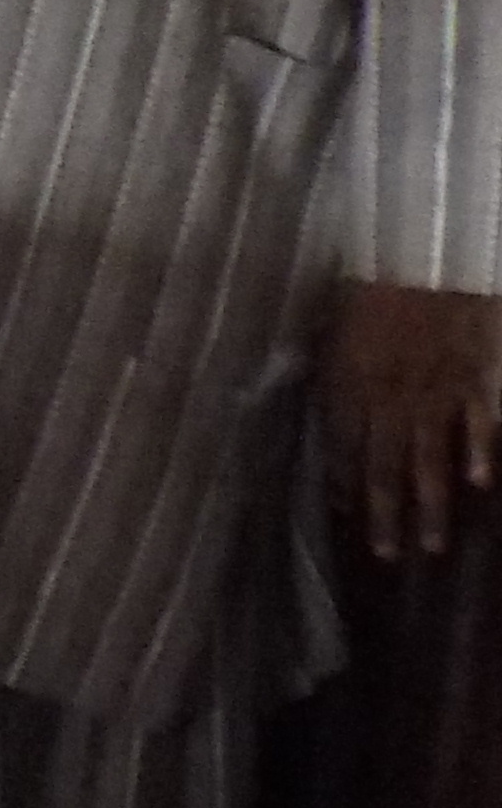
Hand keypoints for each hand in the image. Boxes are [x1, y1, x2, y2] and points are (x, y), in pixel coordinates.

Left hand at [324, 279, 501, 563]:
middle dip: (386, 513)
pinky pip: (479, 418)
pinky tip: (481, 484)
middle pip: (386, 464)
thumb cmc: (372, 285)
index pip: (344, 446)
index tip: (345, 521)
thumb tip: (326, 414)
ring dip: (431, 503)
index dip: (345, 485)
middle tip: (388, 556)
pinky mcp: (475, 374)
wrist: (421, 250)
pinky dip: (480, 450)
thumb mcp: (335, 329)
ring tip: (433, 545)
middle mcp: (389, 394)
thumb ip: (333, 374)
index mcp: (349, 381)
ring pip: (431, 455)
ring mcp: (436, 388)